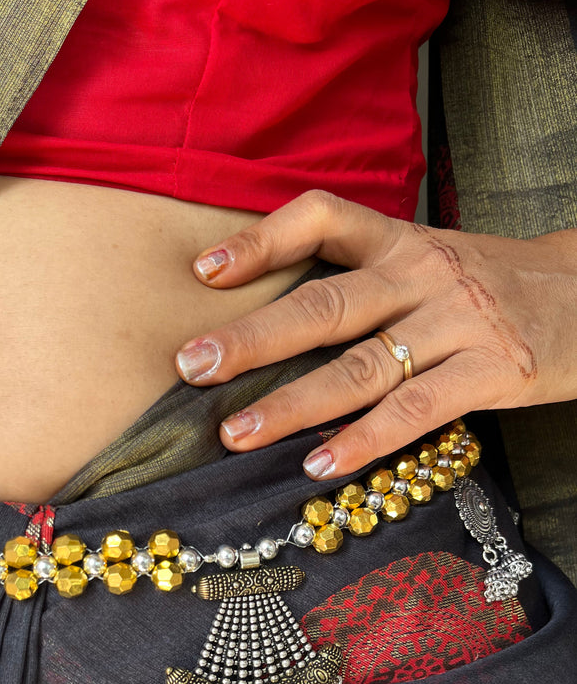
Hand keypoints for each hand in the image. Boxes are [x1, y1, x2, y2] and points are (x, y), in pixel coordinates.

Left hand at [175, 190, 576, 478]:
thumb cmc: (488, 286)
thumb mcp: (426, 261)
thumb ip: (363, 279)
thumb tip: (271, 319)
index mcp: (400, 241)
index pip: (324, 220)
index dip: (262, 241)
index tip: (203, 271)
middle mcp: (422, 275)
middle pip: (325, 304)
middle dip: (253, 337)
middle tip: (191, 366)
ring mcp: (458, 323)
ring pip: (361, 366)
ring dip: (292, 403)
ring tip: (237, 432)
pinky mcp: (492, 371)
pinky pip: (416, 409)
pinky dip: (365, 439)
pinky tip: (319, 464)